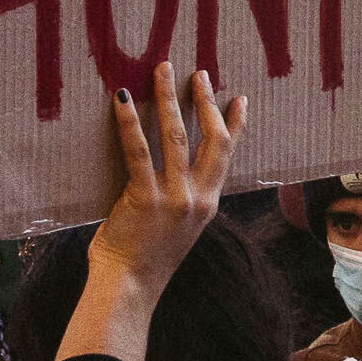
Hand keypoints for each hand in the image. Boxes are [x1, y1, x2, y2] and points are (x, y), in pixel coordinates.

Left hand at [62, 66, 242, 360]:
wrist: (130, 289)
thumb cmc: (144, 263)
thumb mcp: (177, 231)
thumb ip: (179, 202)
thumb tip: (165, 176)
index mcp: (208, 204)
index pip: (228, 155)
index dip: (236, 124)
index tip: (240, 97)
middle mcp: (197, 198)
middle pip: (210, 139)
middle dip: (205, 102)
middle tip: (198, 73)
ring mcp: (173, 197)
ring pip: (174, 137)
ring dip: (169, 99)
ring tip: (161, 70)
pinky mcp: (144, 198)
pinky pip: (137, 151)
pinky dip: (129, 123)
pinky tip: (122, 100)